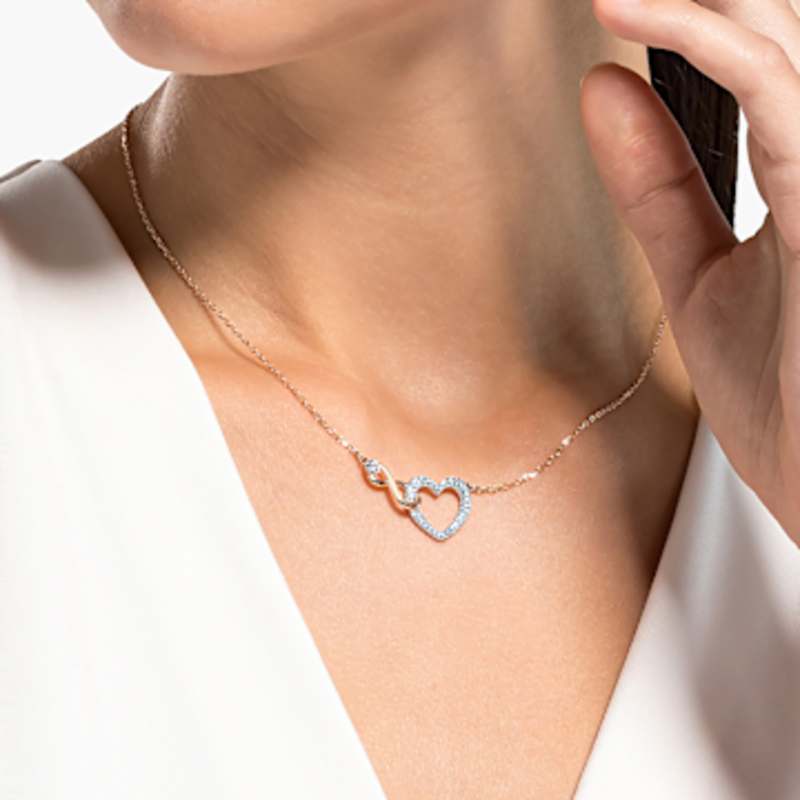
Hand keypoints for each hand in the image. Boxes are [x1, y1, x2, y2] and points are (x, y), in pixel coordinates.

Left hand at [580, 0, 799, 544]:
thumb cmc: (789, 399)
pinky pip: (780, 93)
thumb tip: (602, 84)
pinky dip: (707, 41)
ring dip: (699, 1)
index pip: (762, 42)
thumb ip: (659, 184)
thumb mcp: (701, 276)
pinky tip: (625, 8)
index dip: (689, 6)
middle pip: (780, 17)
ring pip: (785, 32)